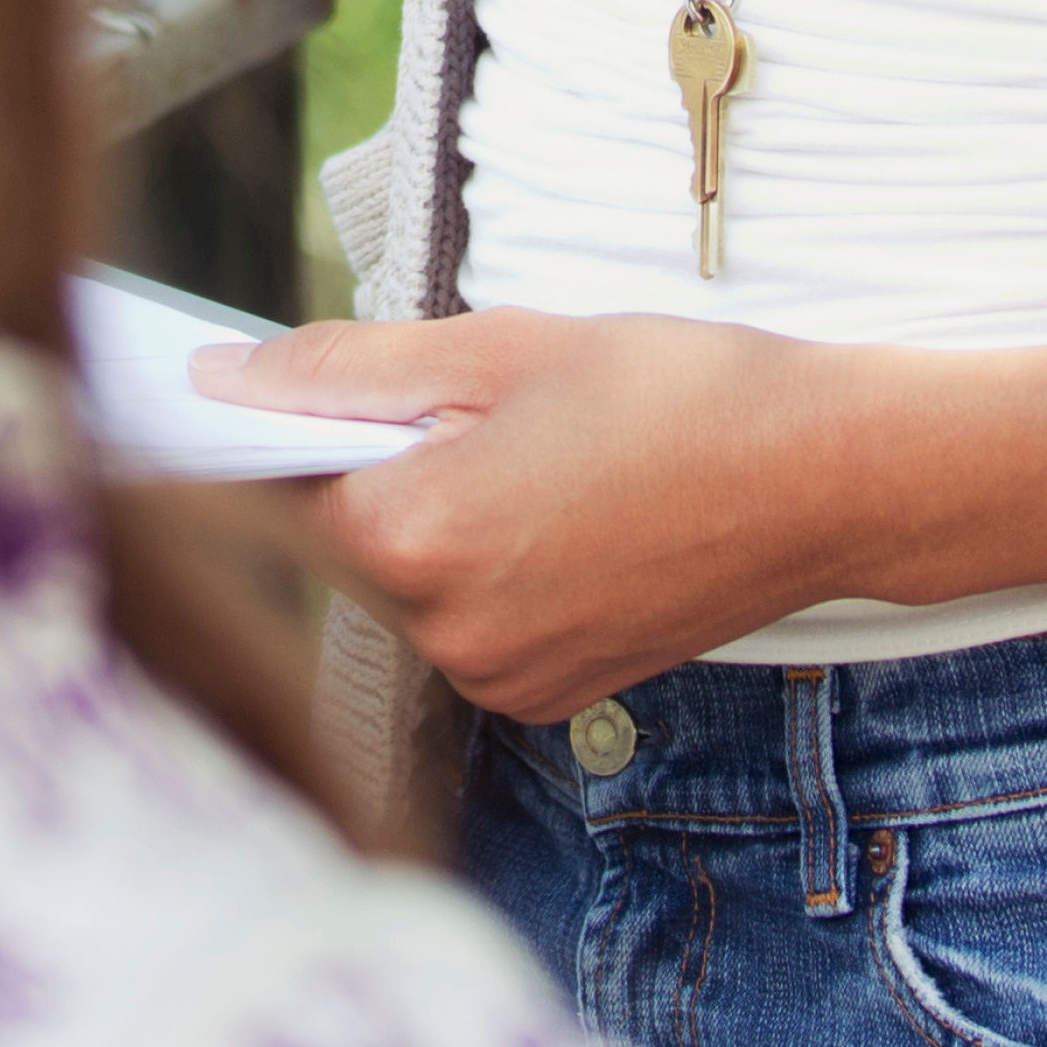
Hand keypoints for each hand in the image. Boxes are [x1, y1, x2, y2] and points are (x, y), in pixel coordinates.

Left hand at [209, 306, 872, 719]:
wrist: (825, 481)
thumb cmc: (676, 395)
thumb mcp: (500, 347)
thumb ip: (345, 369)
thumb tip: (222, 380)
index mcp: (417, 539)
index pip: (273, 484)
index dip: (280, 425)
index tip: (291, 386)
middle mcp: (445, 636)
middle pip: (338, 539)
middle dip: (371, 468)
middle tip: (464, 406)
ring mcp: (497, 681)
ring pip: (402, 584)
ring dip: (429, 518)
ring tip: (530, 456)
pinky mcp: (542, 699)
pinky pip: (463, 625)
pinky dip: (481, 568)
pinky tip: (557, 513)